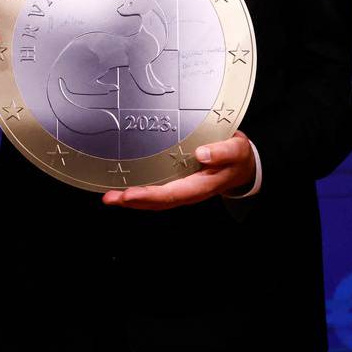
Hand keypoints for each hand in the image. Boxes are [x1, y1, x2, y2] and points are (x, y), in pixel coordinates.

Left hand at [102, 131, 255, 208]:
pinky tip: (122, 188)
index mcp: (202, 186)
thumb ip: (222, 152)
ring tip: (109, 197)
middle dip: (133, 201)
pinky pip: (155, 191)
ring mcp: (181, 189)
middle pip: (158, 201)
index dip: (150, 196)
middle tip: (110, 198)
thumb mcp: (236, 150)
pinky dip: (138, 191)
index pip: (173, 194)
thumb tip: (202, 154)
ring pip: (154, 200)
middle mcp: (188, 191)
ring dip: (131, 200)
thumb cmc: (238, 156)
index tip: (130, 194)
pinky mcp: (176, 183)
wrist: (242, 164)